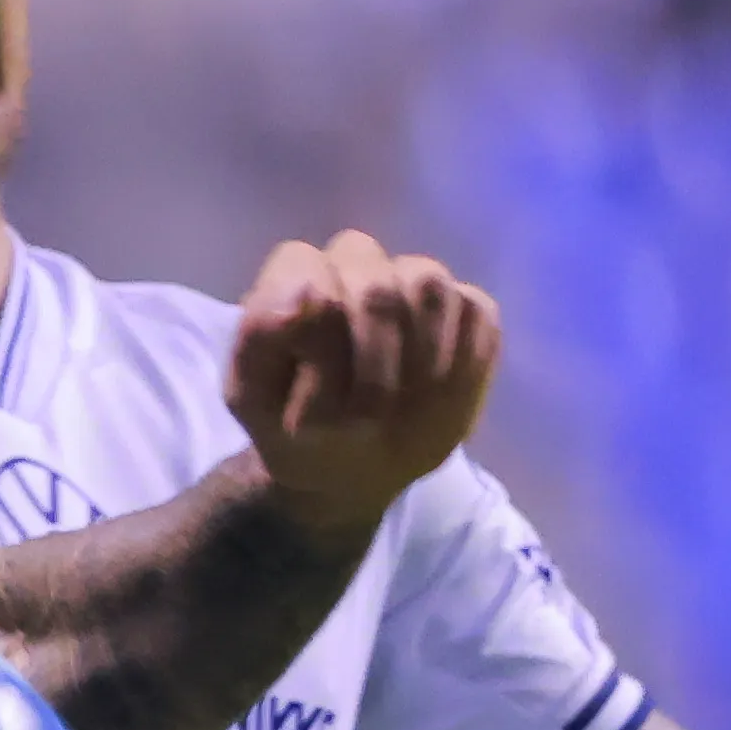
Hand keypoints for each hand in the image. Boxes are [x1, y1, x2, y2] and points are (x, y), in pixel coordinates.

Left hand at [223, 230, 505, 546]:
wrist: (346, 467)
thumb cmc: (293, 425)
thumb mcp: (252, 396)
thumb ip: (261, 338)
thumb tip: (307, 295)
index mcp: (298, 274)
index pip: (313, 279)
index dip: (320, 353)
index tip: (310, 415)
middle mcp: (359, 262)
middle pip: (377, 287)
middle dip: (372, 372)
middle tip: (363, 425)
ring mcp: (418, 281)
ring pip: (429, 288)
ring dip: (415, 367)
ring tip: (397, 414)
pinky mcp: (470, 309)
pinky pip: (477, 316)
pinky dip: (459, 369)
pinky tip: (434, 402)